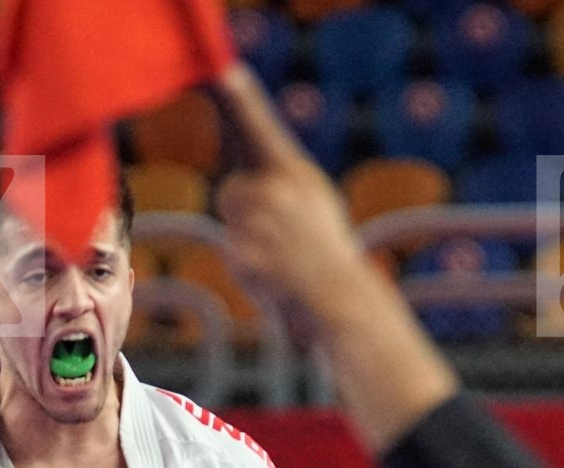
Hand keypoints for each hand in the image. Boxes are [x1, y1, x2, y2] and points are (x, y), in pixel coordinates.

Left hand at [211, 62, 459, 453]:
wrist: (340, 300)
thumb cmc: (325, 255)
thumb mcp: (310, 205)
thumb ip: (277, 185)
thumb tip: (235, 184)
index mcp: (296, 173)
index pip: (259, 128)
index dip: (239, 99)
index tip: (223, 72)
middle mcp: (277, 190)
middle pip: (232, 188)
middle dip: (245, 212)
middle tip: (281, 237)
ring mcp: (261, 223)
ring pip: (231, 220)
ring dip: (246, 239)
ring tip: (279, 256)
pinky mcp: (245, 252)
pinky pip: (233, 252)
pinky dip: (248, 267)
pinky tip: (274, 274)